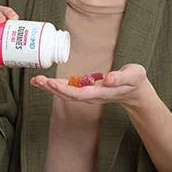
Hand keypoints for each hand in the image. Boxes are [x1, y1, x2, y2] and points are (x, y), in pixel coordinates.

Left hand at [29, 63, 154, 108]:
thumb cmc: (135, 81)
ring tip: (36, 81)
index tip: (52, 83)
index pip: (80, 94)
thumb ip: (121, 77)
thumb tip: (107, 79)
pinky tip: (44, 81)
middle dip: (52, 88)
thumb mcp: (134, 75)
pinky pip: (67, 89)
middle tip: (38, 80)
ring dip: (50, 87)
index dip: (65, 90)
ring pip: (66, 93)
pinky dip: (55, 85)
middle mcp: (92, 95)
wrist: (136, 91)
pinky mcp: (85, 89)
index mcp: (102, 92)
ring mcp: (88, 94)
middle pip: (68, 95)